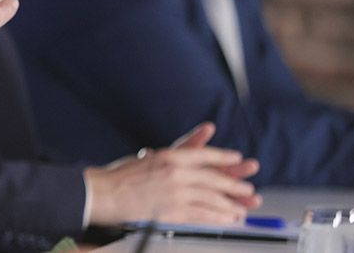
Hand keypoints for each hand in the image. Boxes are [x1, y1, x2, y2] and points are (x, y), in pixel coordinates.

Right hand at [84, 122, 261, 225]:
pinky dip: (218, 217)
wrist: (105, 193)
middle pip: (214, 179)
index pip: (205, 155)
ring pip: (212, 198)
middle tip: (248, 189)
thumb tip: (203, 135)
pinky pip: (203, 215)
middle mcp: (176, 173)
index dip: (224, 158)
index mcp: (170, 156)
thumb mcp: (152, 156)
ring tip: (241, 208)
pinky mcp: (173, 211)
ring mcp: (176, 193)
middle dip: (234, 185)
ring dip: (230, 205)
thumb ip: (180, 149)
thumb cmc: (123, 175)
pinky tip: (227, 218)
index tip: (237, 159)